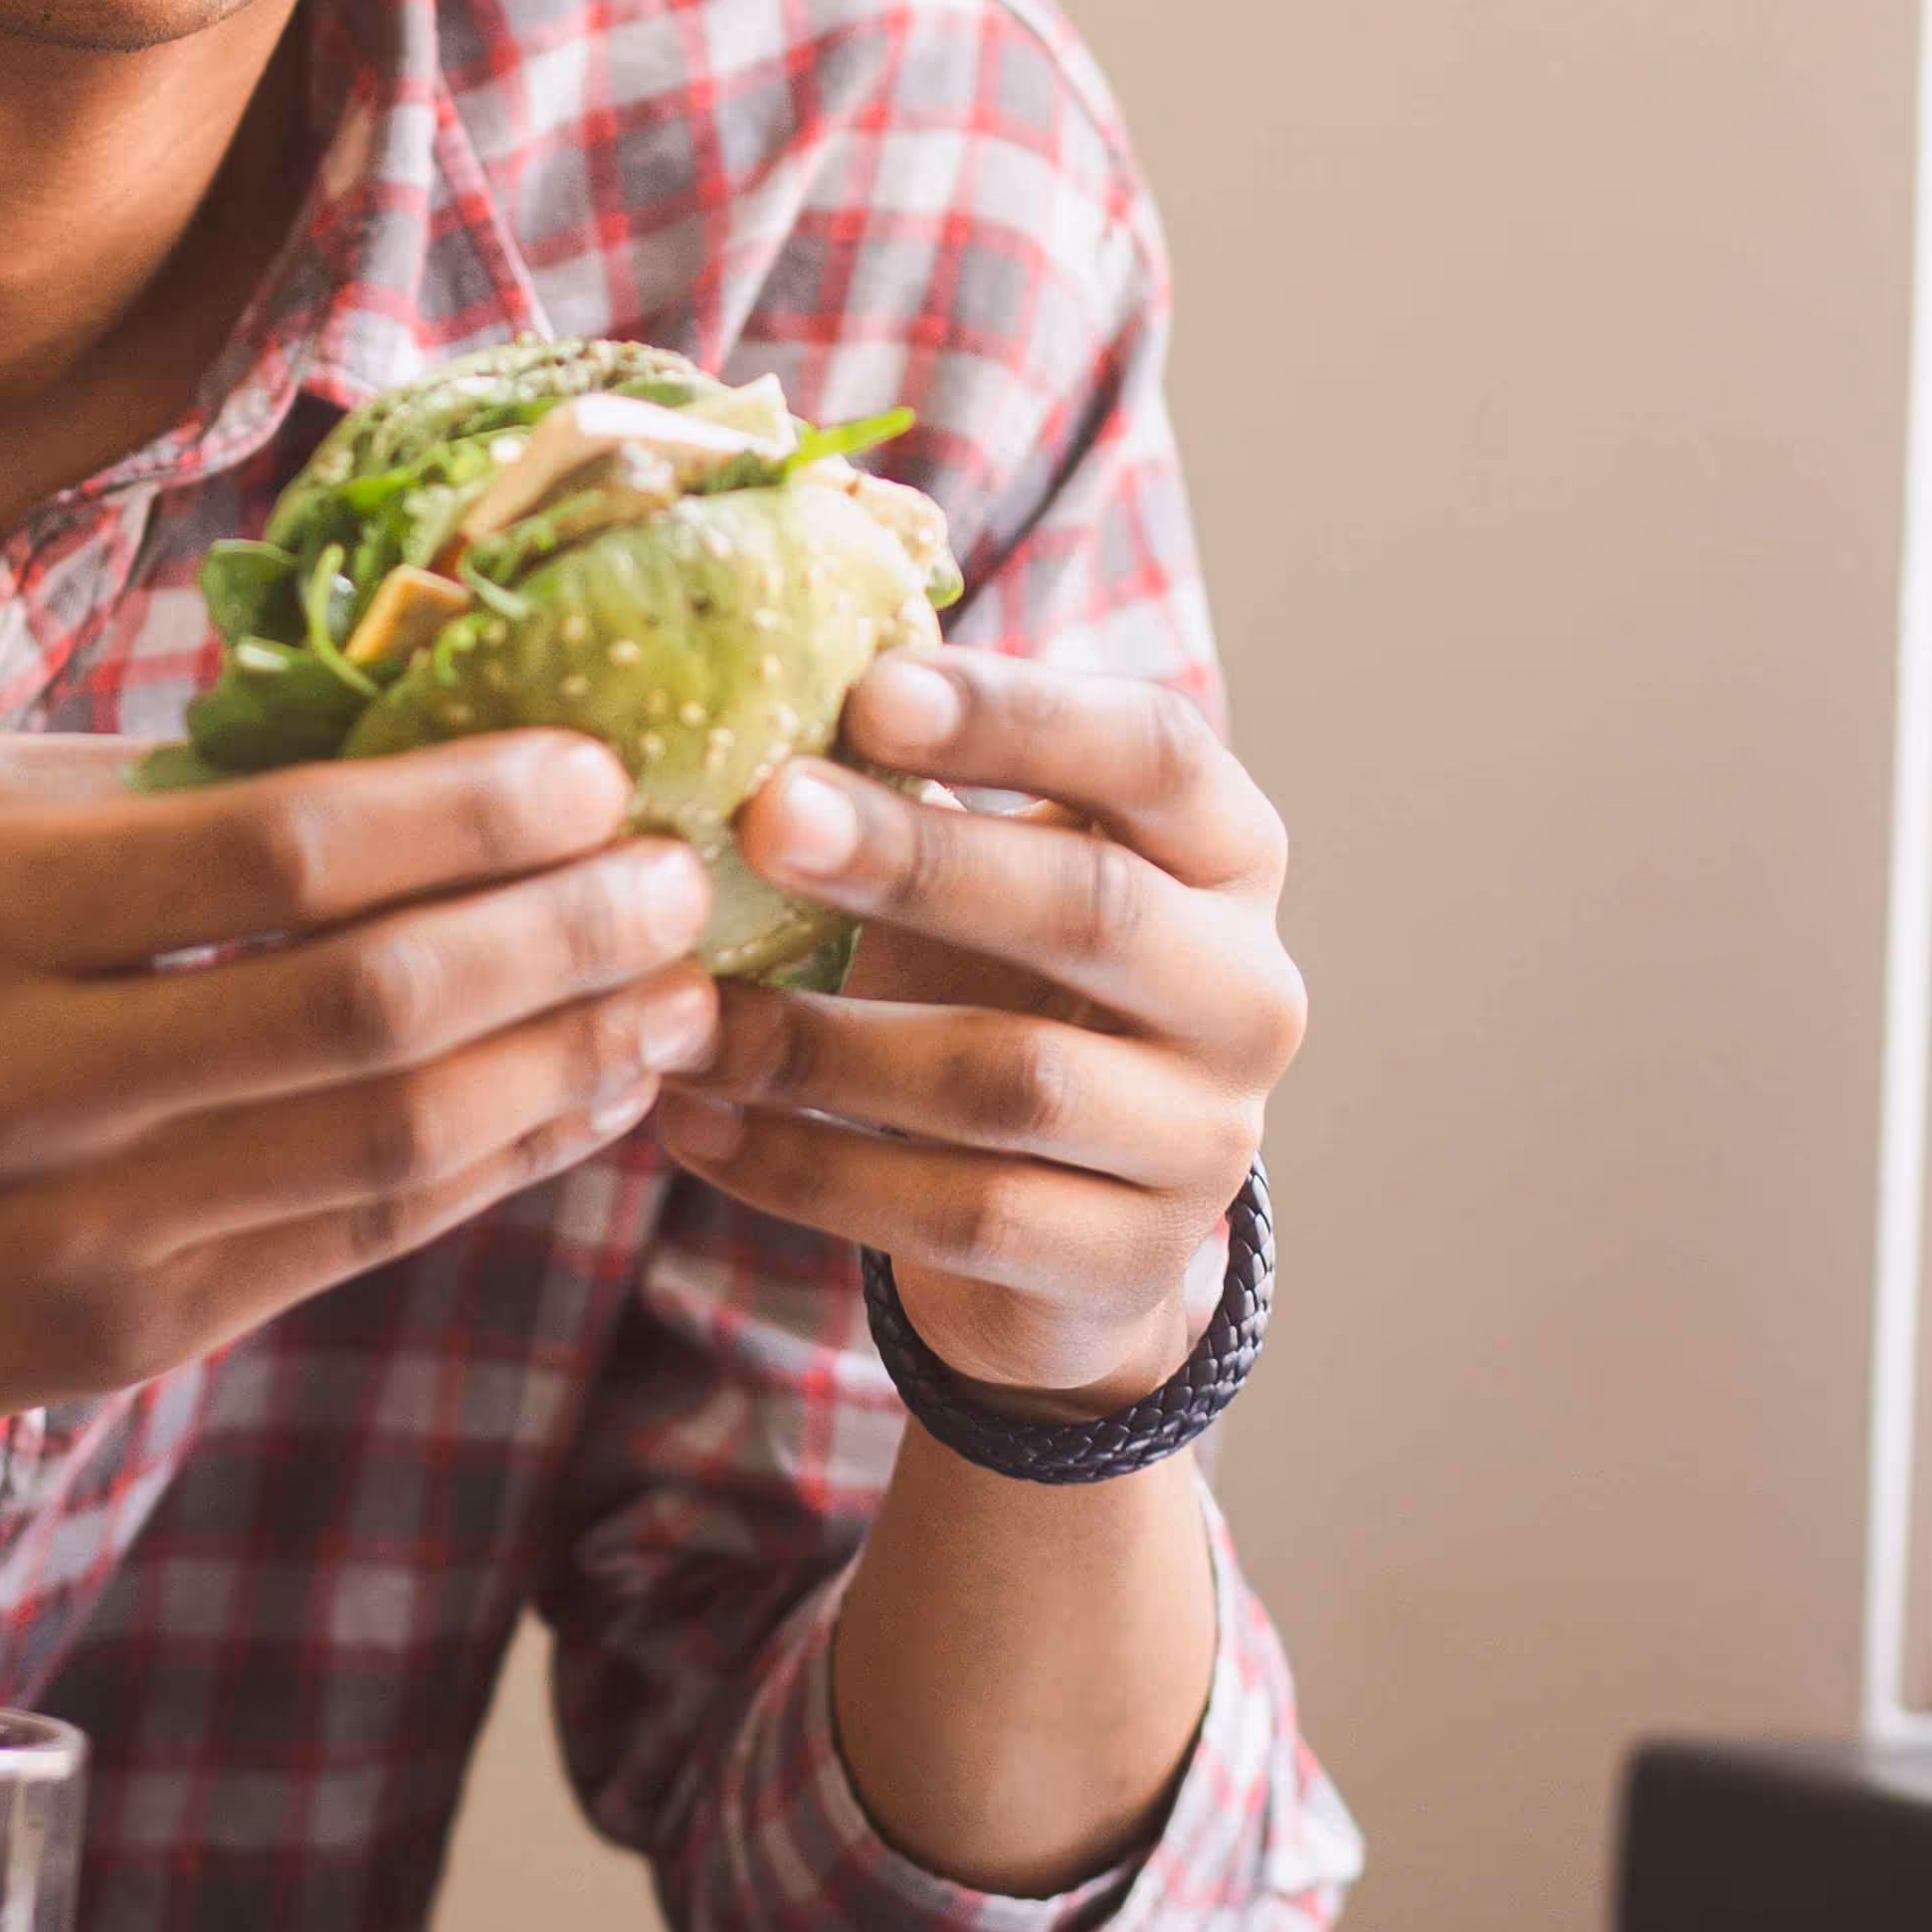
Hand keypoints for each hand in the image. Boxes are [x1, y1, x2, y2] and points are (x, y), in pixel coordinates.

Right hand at [0, 724, 721, 1495]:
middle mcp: (26, 1072)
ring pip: (395, 1142)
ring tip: (678, 991)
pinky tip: (579, 1096)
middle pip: (371, 1000)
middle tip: (684, 876)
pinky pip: (359, 1242)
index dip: (471, 810)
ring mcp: (81, 1227)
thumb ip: (127, 782)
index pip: (284, 845)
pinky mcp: (122, 1336)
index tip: (594, 768)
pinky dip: (494, 1165)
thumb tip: (374, 721)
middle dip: (564, 934)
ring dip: (568, 1062)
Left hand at [650, 649, 1301, 1408]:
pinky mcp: (1129, 1261)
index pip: (1154, 751)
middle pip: (1090, 907)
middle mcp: (1247, 989)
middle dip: (917, 859)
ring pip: (1011, 1079)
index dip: (1017, 715)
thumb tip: (742, 669)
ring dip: (825, 1043)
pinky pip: (956, 1215)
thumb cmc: (1004, 987)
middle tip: (763, 815)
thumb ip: (914, 784)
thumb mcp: (989, 874)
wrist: (1065, 1231)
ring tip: (684, 1012)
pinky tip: (694, 1125)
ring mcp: (1205, 1139)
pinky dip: (807, 1170)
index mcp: (1226, 852)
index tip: (867, 687)